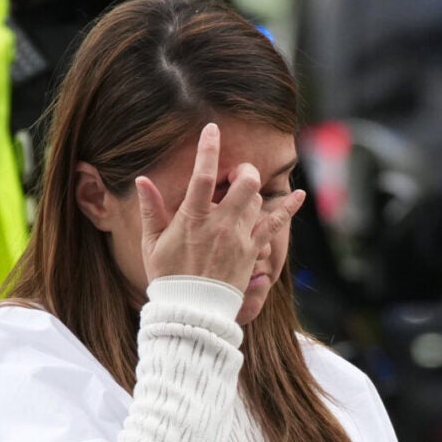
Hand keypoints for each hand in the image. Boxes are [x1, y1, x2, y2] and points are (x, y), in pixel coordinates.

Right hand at [136, 123, 302, 292]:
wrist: (192, 311)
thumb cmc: (168, 277)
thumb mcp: (152, 243)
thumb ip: (150, 209)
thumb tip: (142, 180)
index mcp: (193, 219)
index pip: (203, 176)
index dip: (208, 149)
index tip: (212, 129)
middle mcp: (220, 224)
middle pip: (244, 183)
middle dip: (242, 170)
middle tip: (233, 175)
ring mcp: (240, 237)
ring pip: (257, 199)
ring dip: (252, 190)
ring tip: (240, 192)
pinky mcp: (252, 251)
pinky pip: (275, 225)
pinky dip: (289, 208)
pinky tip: (300, 195)